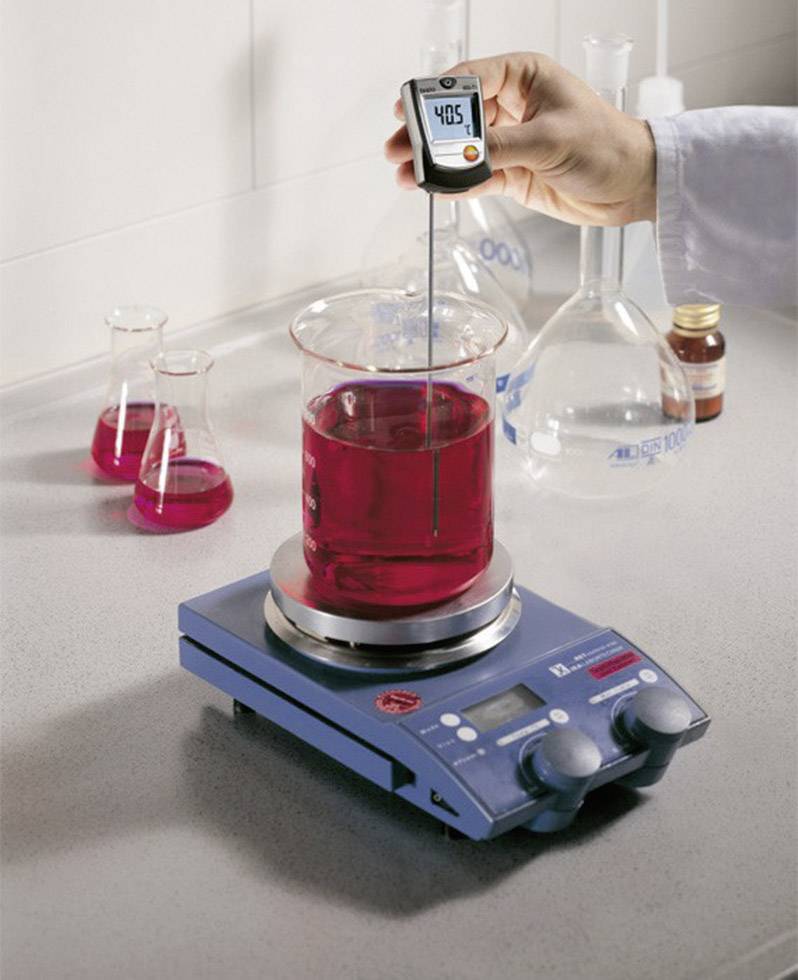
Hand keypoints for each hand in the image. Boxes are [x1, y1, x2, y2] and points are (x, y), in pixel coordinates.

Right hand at [385, 52, 655, 226]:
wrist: (632, 185)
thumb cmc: (606, 145)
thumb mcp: (549, 140)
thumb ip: (499, 148)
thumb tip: (458, 155)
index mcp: (522, 76)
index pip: (467, 80)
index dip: (434, 97)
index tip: (407, 110)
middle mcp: (512, 105)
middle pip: (456, 117)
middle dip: (426, 134)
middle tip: (398, 148)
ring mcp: (509, 141)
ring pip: (460, 149)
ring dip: (433, 163)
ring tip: (406, 175)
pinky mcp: (511, 172)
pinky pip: (473, 176)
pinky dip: (453, 184)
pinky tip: (433, 189)